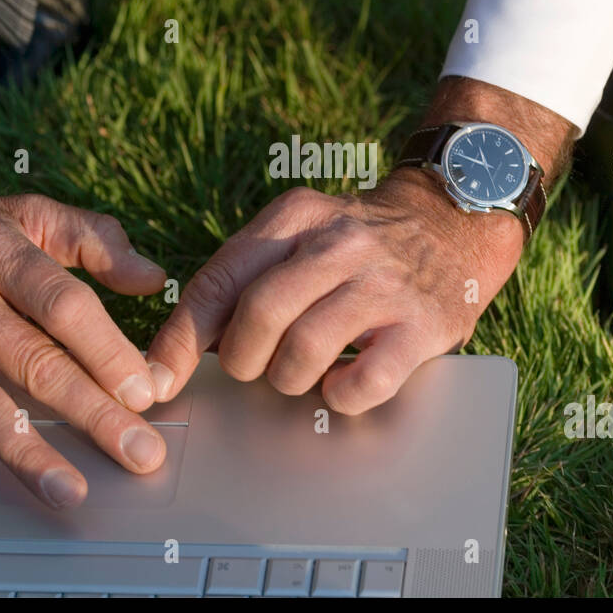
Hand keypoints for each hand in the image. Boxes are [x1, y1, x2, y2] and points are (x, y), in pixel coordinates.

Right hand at [0, 118, 169, 526]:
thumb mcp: (22, 215)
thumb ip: (92, 240)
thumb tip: (153, 278)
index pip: (61, 303)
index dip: (107, 349)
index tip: (145, 389)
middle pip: (32, 360)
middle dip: (92, 412)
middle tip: (138, 452)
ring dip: (25, 452)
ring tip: (68, 490)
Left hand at [145, 169, 524, 413]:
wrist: (452, 220)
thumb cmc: (358, 243)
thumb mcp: (300, 233)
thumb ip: (244, 277)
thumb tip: (179, 347)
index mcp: (296, 216)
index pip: (221, 279)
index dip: (182, 337)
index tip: (160, 377)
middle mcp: (339, 243)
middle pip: (258, 314)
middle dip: (241, 359)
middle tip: (250, 369)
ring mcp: (383, 283)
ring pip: (305, 349)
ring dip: (287, 379)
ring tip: (297, 375)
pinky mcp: (423, 324)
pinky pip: (366, 380)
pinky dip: (340, 395)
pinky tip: (339, 385)